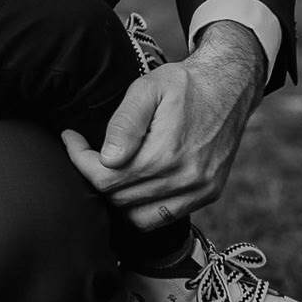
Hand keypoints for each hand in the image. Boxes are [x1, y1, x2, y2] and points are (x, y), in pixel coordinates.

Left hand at [61, 20, 266, 229]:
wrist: (230, 86)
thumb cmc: (184, 83)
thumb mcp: (148, 88)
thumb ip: (125, 122)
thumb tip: (108, 158)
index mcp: (166, 154)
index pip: (106, 179)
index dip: (80, 161)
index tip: (71, 139)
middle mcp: (185, 180)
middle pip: (119, 199)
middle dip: (95, 177)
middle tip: (86, 152)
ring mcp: (199, 191)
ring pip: (138, 217)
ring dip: (116, 198)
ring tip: (108, 171)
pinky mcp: (208, 194)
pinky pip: (163, 218)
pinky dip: (142, 208)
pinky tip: (133, 184)